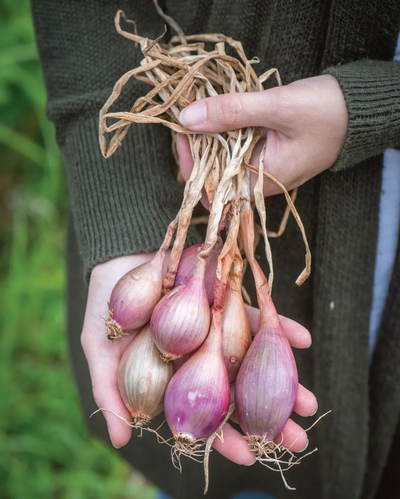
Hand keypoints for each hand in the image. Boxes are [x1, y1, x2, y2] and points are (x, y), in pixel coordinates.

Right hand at [81, 255, 316, 461]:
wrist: (121, 253)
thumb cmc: (108, 304)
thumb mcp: (100, 348)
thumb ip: (109, 391)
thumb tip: (119, 441)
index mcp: (174, 376)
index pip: (201, 415)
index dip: (223, 438)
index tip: (249, 455)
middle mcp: (201, 357)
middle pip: (236, 395)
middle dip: (268, 420)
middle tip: (297, 440)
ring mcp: (217, 330)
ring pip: (253, 361)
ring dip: (285, 381)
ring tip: (309, 404)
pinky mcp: (227, 301)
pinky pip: (255, 316)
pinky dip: (279, 327)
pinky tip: (302, 338)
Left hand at [177, 74, 347, 196]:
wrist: (359, 110)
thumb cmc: (326, 112)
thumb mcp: (277, 107)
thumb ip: (232, 112)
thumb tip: (187, 117)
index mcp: (261, 184)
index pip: (211, 190)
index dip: (189, 164)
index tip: (182, 132)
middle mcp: (260, 184)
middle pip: (213, 177)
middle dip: (196, 149)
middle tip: (190, 114)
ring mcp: (263, 171)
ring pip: (223, 163)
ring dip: (209, 139)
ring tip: (201, 110)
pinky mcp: (267, 156)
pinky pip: (237, 152)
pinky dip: (225, 134)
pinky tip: (220, 114)